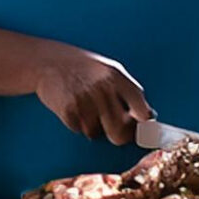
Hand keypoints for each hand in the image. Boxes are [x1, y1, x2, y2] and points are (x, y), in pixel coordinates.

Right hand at [30, 43, 153, 145]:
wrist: (49, 61)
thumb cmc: (85, 67)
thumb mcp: (112, 71)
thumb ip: (130, 92)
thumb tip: (149, 116)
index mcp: (117, 78)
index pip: (140, 110)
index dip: (144, 126)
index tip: (144, 131)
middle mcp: (102, 90)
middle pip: (119, 131)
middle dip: (120, 136)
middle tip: (117, 131)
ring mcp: (84, 101)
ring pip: (97, 133)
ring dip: (95, 128)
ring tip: (89, 111)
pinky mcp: (67, 110)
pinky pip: (79, 130)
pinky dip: (78, 125)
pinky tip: (76, 110)